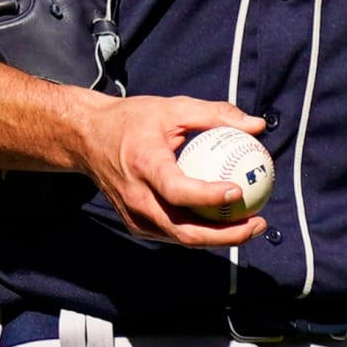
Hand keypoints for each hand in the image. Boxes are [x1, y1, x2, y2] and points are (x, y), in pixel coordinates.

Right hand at [75, 93, 268, 246]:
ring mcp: (134, 216)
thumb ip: (216, 114)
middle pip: (183, 230)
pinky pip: (174, 233)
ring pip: (181, 237)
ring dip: (218, 238)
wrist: (88, 139)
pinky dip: (202, 232)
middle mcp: (137, 197)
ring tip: (251, 225)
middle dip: (225, 235)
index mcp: (144, 165)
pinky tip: (228, 221)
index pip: (177, 190)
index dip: (208, 196)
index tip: (238, 190)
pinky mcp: (136, 223)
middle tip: (258, 223)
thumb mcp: (174, 107)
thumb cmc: (134, 120)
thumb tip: (258, 125)